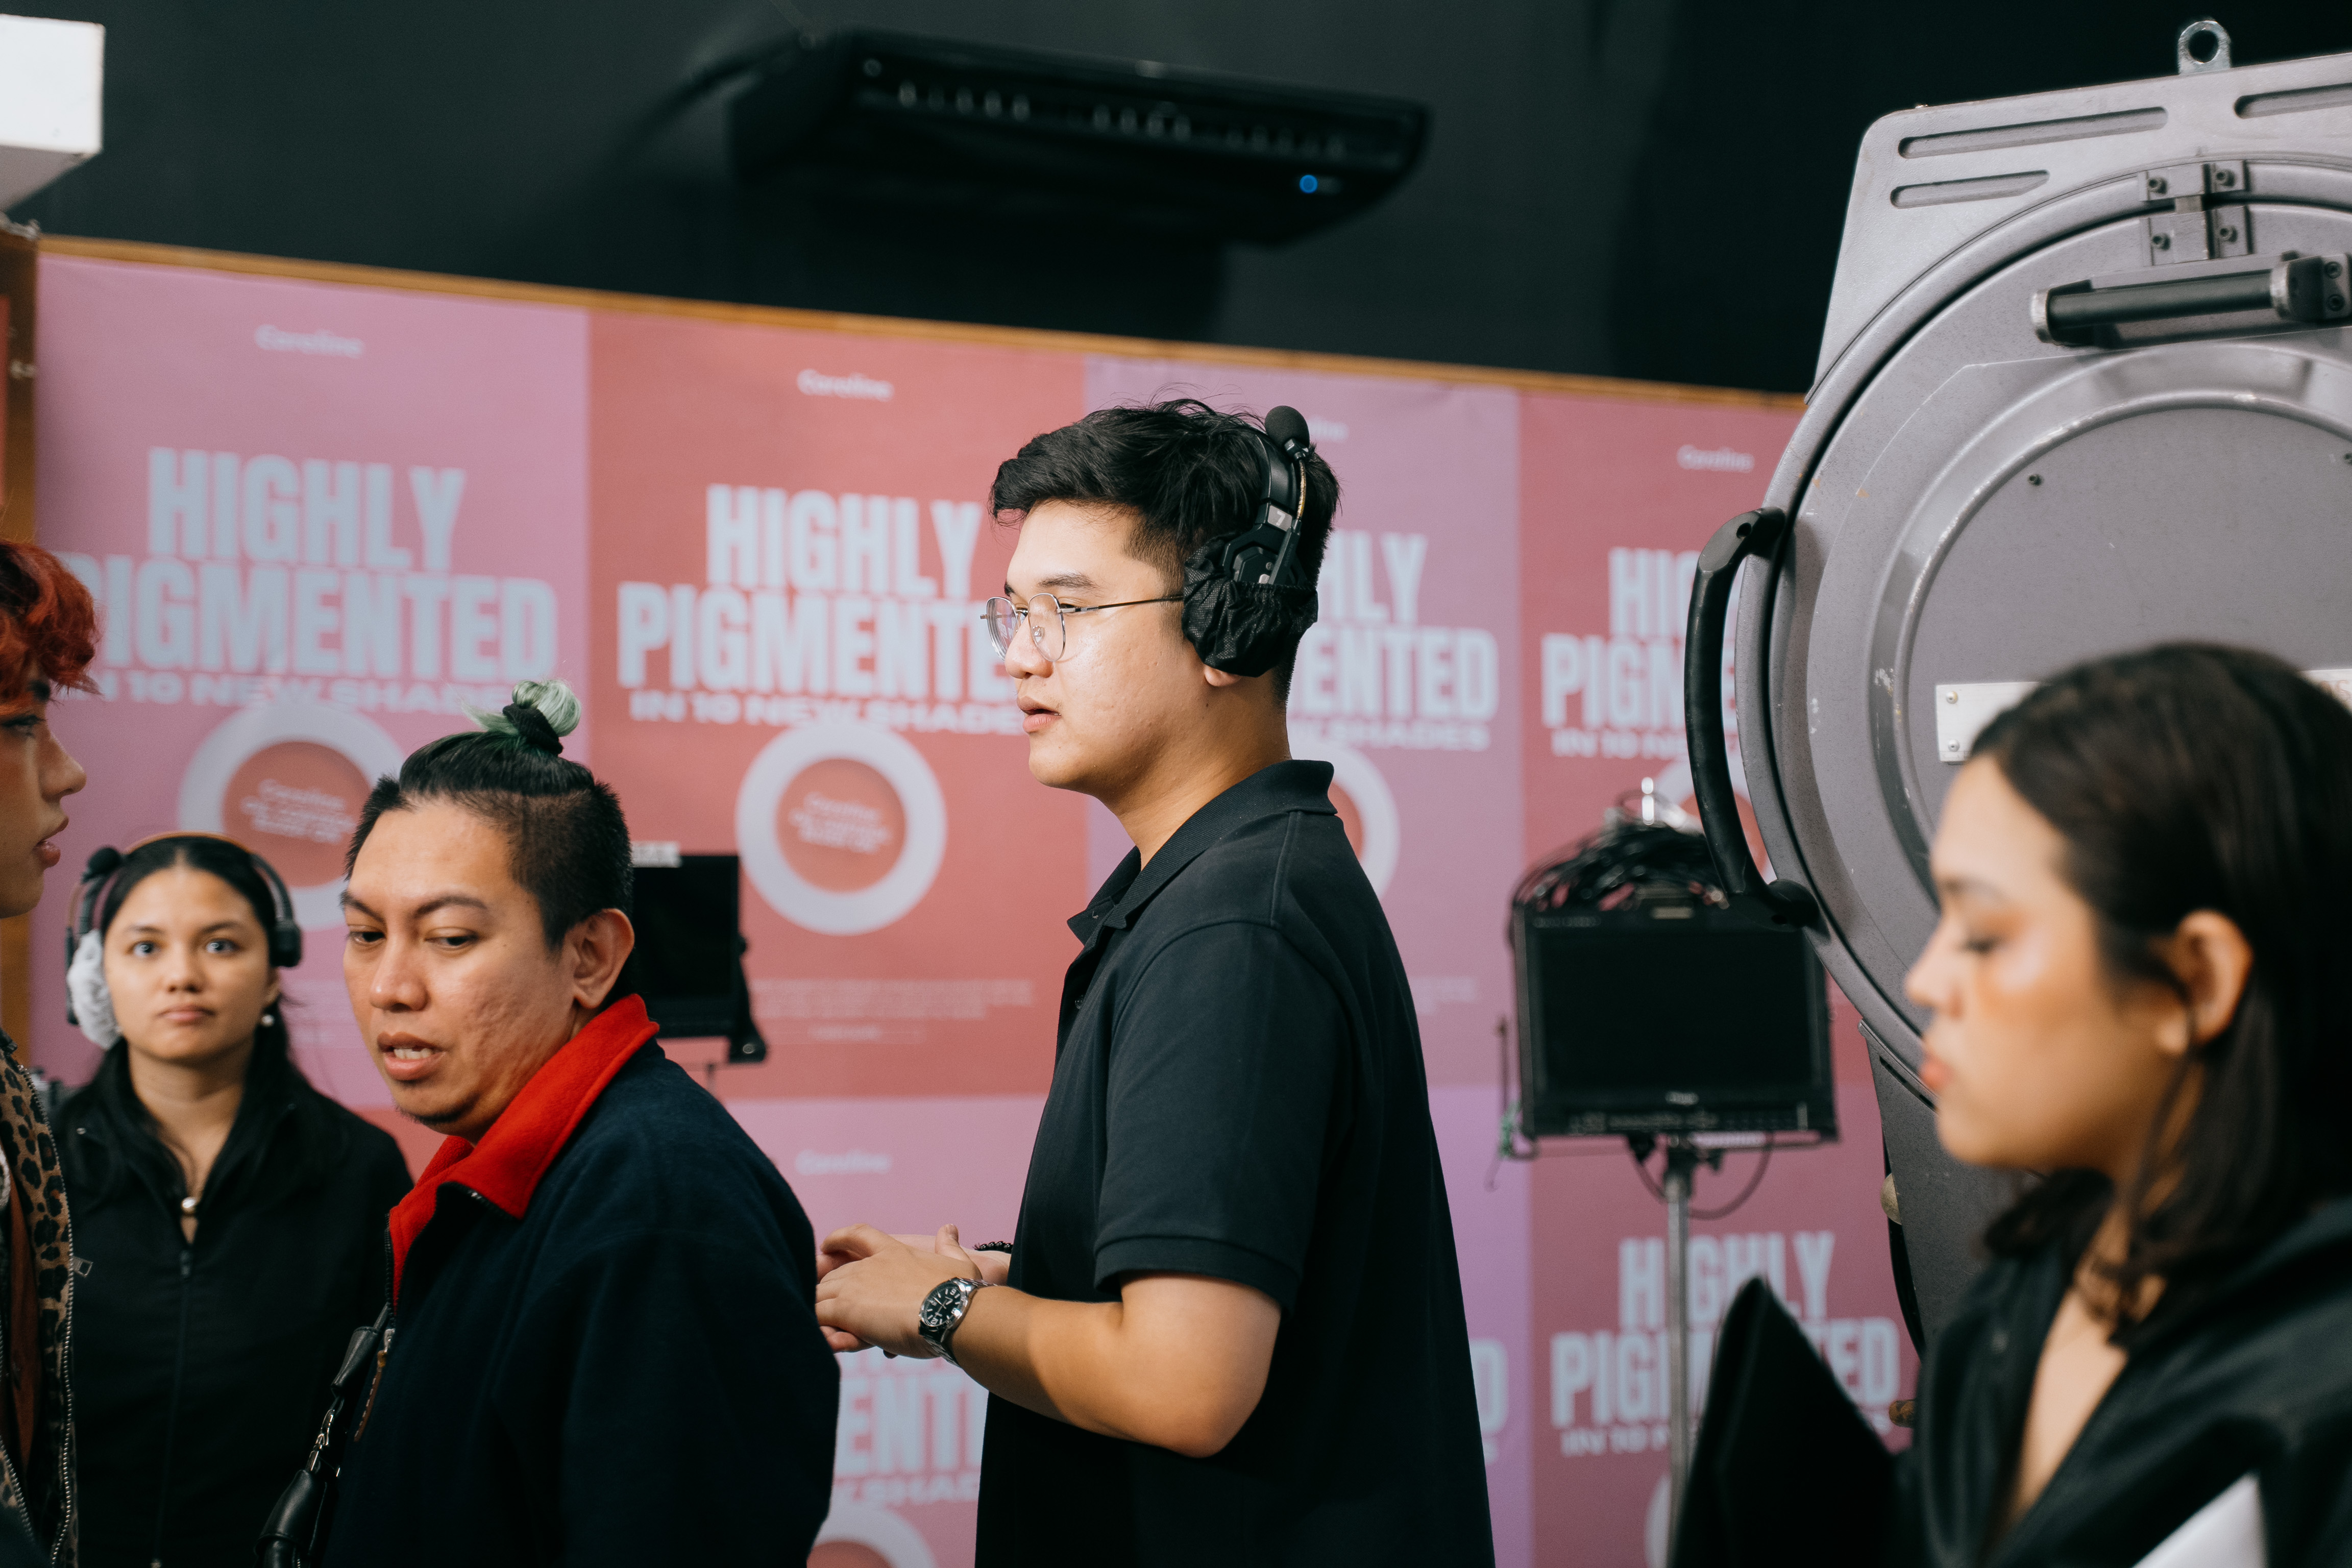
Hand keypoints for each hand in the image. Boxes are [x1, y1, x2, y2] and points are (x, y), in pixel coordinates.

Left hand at [814, 1223, 981, 1356]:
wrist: (951, 1313)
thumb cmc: (959, 1292)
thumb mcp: (958, 1263)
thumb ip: (948, 1245)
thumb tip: (949, 1228)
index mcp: (894, 1252)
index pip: (859, 1235)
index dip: (839, 1238)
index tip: (825, 1246)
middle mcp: (869, 1266)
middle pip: (834, 1273)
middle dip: (828, 1289)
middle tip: (832, 1311)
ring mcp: (855, 1287)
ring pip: (820, 1295)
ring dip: (821, 1311)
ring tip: (825, 1330)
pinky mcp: (847, 1310)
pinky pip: (819, 1317)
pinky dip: (820, 1329)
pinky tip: (824, 1340)